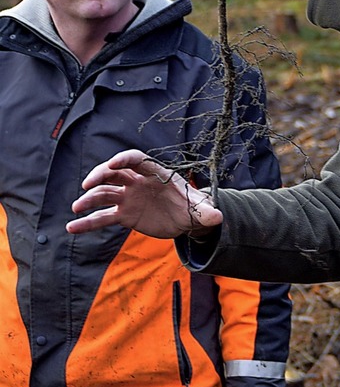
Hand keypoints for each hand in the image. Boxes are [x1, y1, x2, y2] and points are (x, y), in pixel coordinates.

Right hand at [66, 149, 222, 238]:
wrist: (187, 219)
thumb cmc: (194, 206)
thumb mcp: (202, 209)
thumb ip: (208, 211)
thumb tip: (219, 216)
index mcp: (156, 173)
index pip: (138, 160)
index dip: (125, 158)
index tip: (112, 163)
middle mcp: (139, 182)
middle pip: (115, 172)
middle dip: (100, 175)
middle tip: (87, 185)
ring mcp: (129, 198)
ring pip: (105, 194)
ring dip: (89, 199)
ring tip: (76, 209)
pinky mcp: (124, 215)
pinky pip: (103, 217)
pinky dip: (88, 222)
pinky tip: (72, 228)